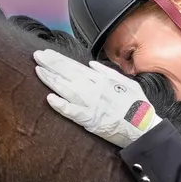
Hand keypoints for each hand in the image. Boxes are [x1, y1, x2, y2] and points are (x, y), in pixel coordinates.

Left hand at [33, 49, 161, 148]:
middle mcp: (94, 89)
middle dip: (51, 64)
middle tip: (37, 56)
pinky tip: (49, 98)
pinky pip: (72, 112)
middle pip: (68, 74)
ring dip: (51, 80)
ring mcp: (91, 104)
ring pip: (66, 89)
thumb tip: (91, 65)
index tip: (47, 54)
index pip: (75, 66)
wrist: (143, 127)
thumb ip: (108, 72)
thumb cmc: (137, 107)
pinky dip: (61, 105)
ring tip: (38, 71)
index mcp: (102, 80)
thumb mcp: (127, 83)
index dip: (59, 60)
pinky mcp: (90, 121)